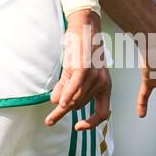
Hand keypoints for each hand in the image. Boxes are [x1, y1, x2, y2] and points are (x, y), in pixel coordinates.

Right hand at [46, 10, 110, 130]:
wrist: (85, 28)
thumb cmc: (81, 50)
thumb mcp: (77, 73)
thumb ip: (68, 88)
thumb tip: (57, 103)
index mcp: (105, 86)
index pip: (104, 113)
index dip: (92, 124)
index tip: (78, 127)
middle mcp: (102, 83)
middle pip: (81, 105)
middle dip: (66, 111)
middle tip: (51, 120)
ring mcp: (94, 76)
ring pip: (75, 98)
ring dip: (61, 107)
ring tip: (50, 117)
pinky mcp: (84, 67)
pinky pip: (74, 87)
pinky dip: (66, 96)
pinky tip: (59, 104)